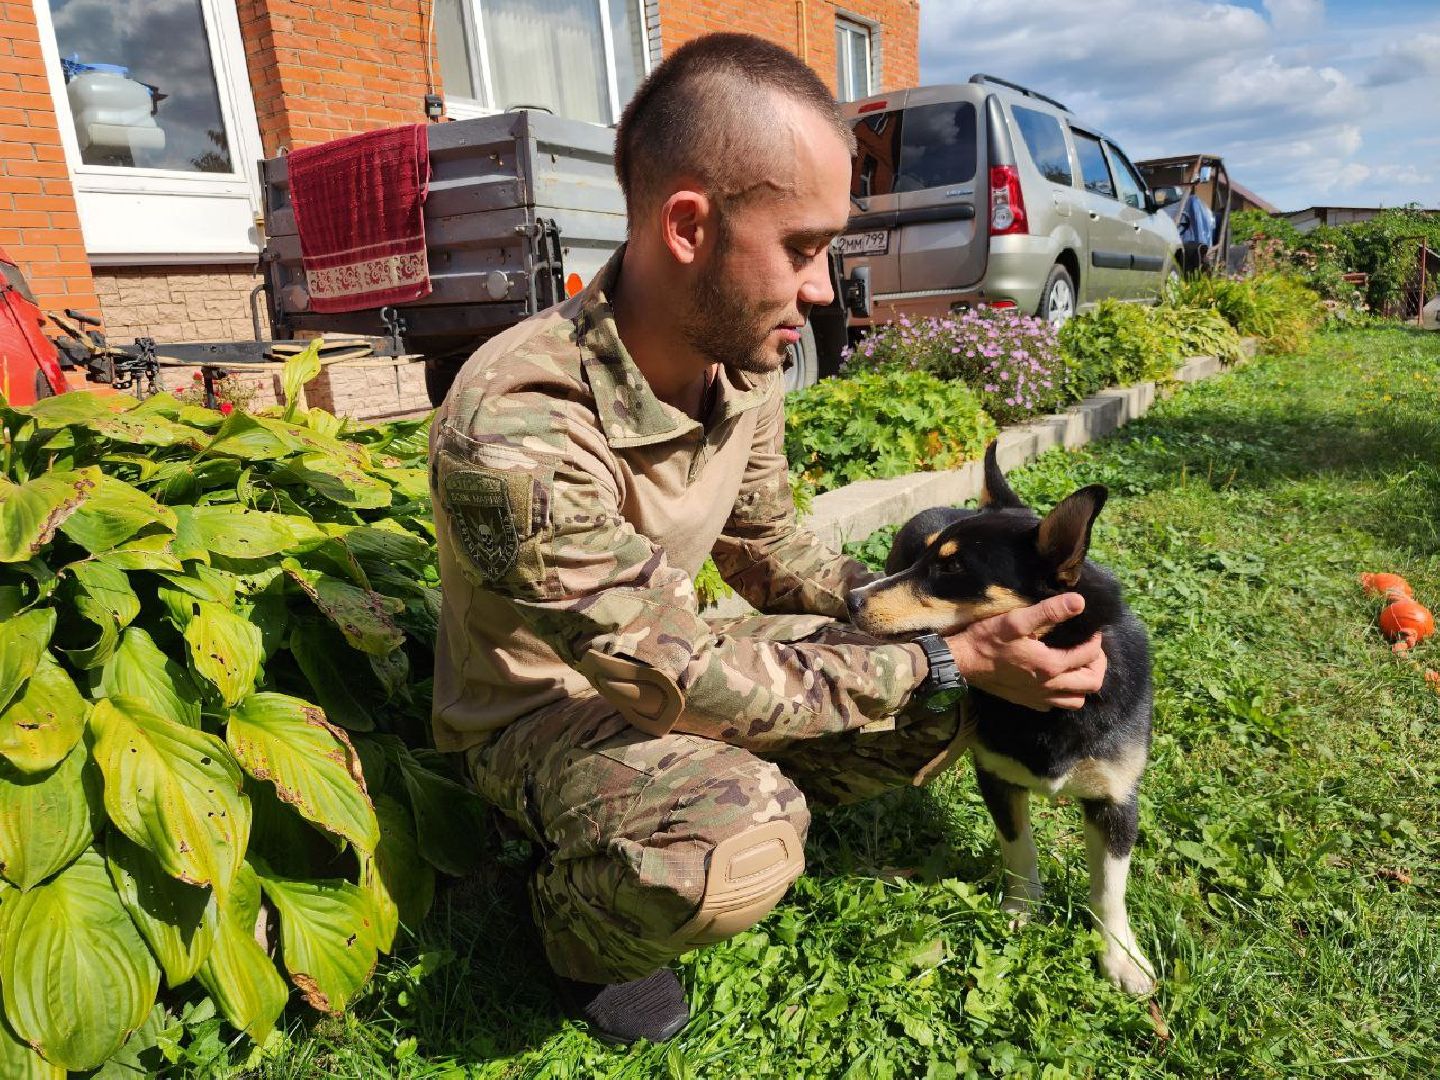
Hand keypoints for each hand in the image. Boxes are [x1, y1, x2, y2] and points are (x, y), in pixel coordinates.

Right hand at [944, 593, 1105, 711]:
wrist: (962, 663)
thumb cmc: (988, 639)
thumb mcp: (1017, 620)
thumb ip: (1050, 611)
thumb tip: (1080, 602)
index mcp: (1051, 665)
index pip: (1089, 655)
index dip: (1095, 640)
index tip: (1091, 629)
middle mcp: (1050, 687)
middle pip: (1092, 683)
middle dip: (1097, 664)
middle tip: (1090, 648)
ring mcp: (1039, 698)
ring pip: (1077, 700)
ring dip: (1083, 683)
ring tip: (1076, 665)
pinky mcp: (1028, 702)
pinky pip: (1056, 705)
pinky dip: (1064, 694)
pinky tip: (1055, 679)